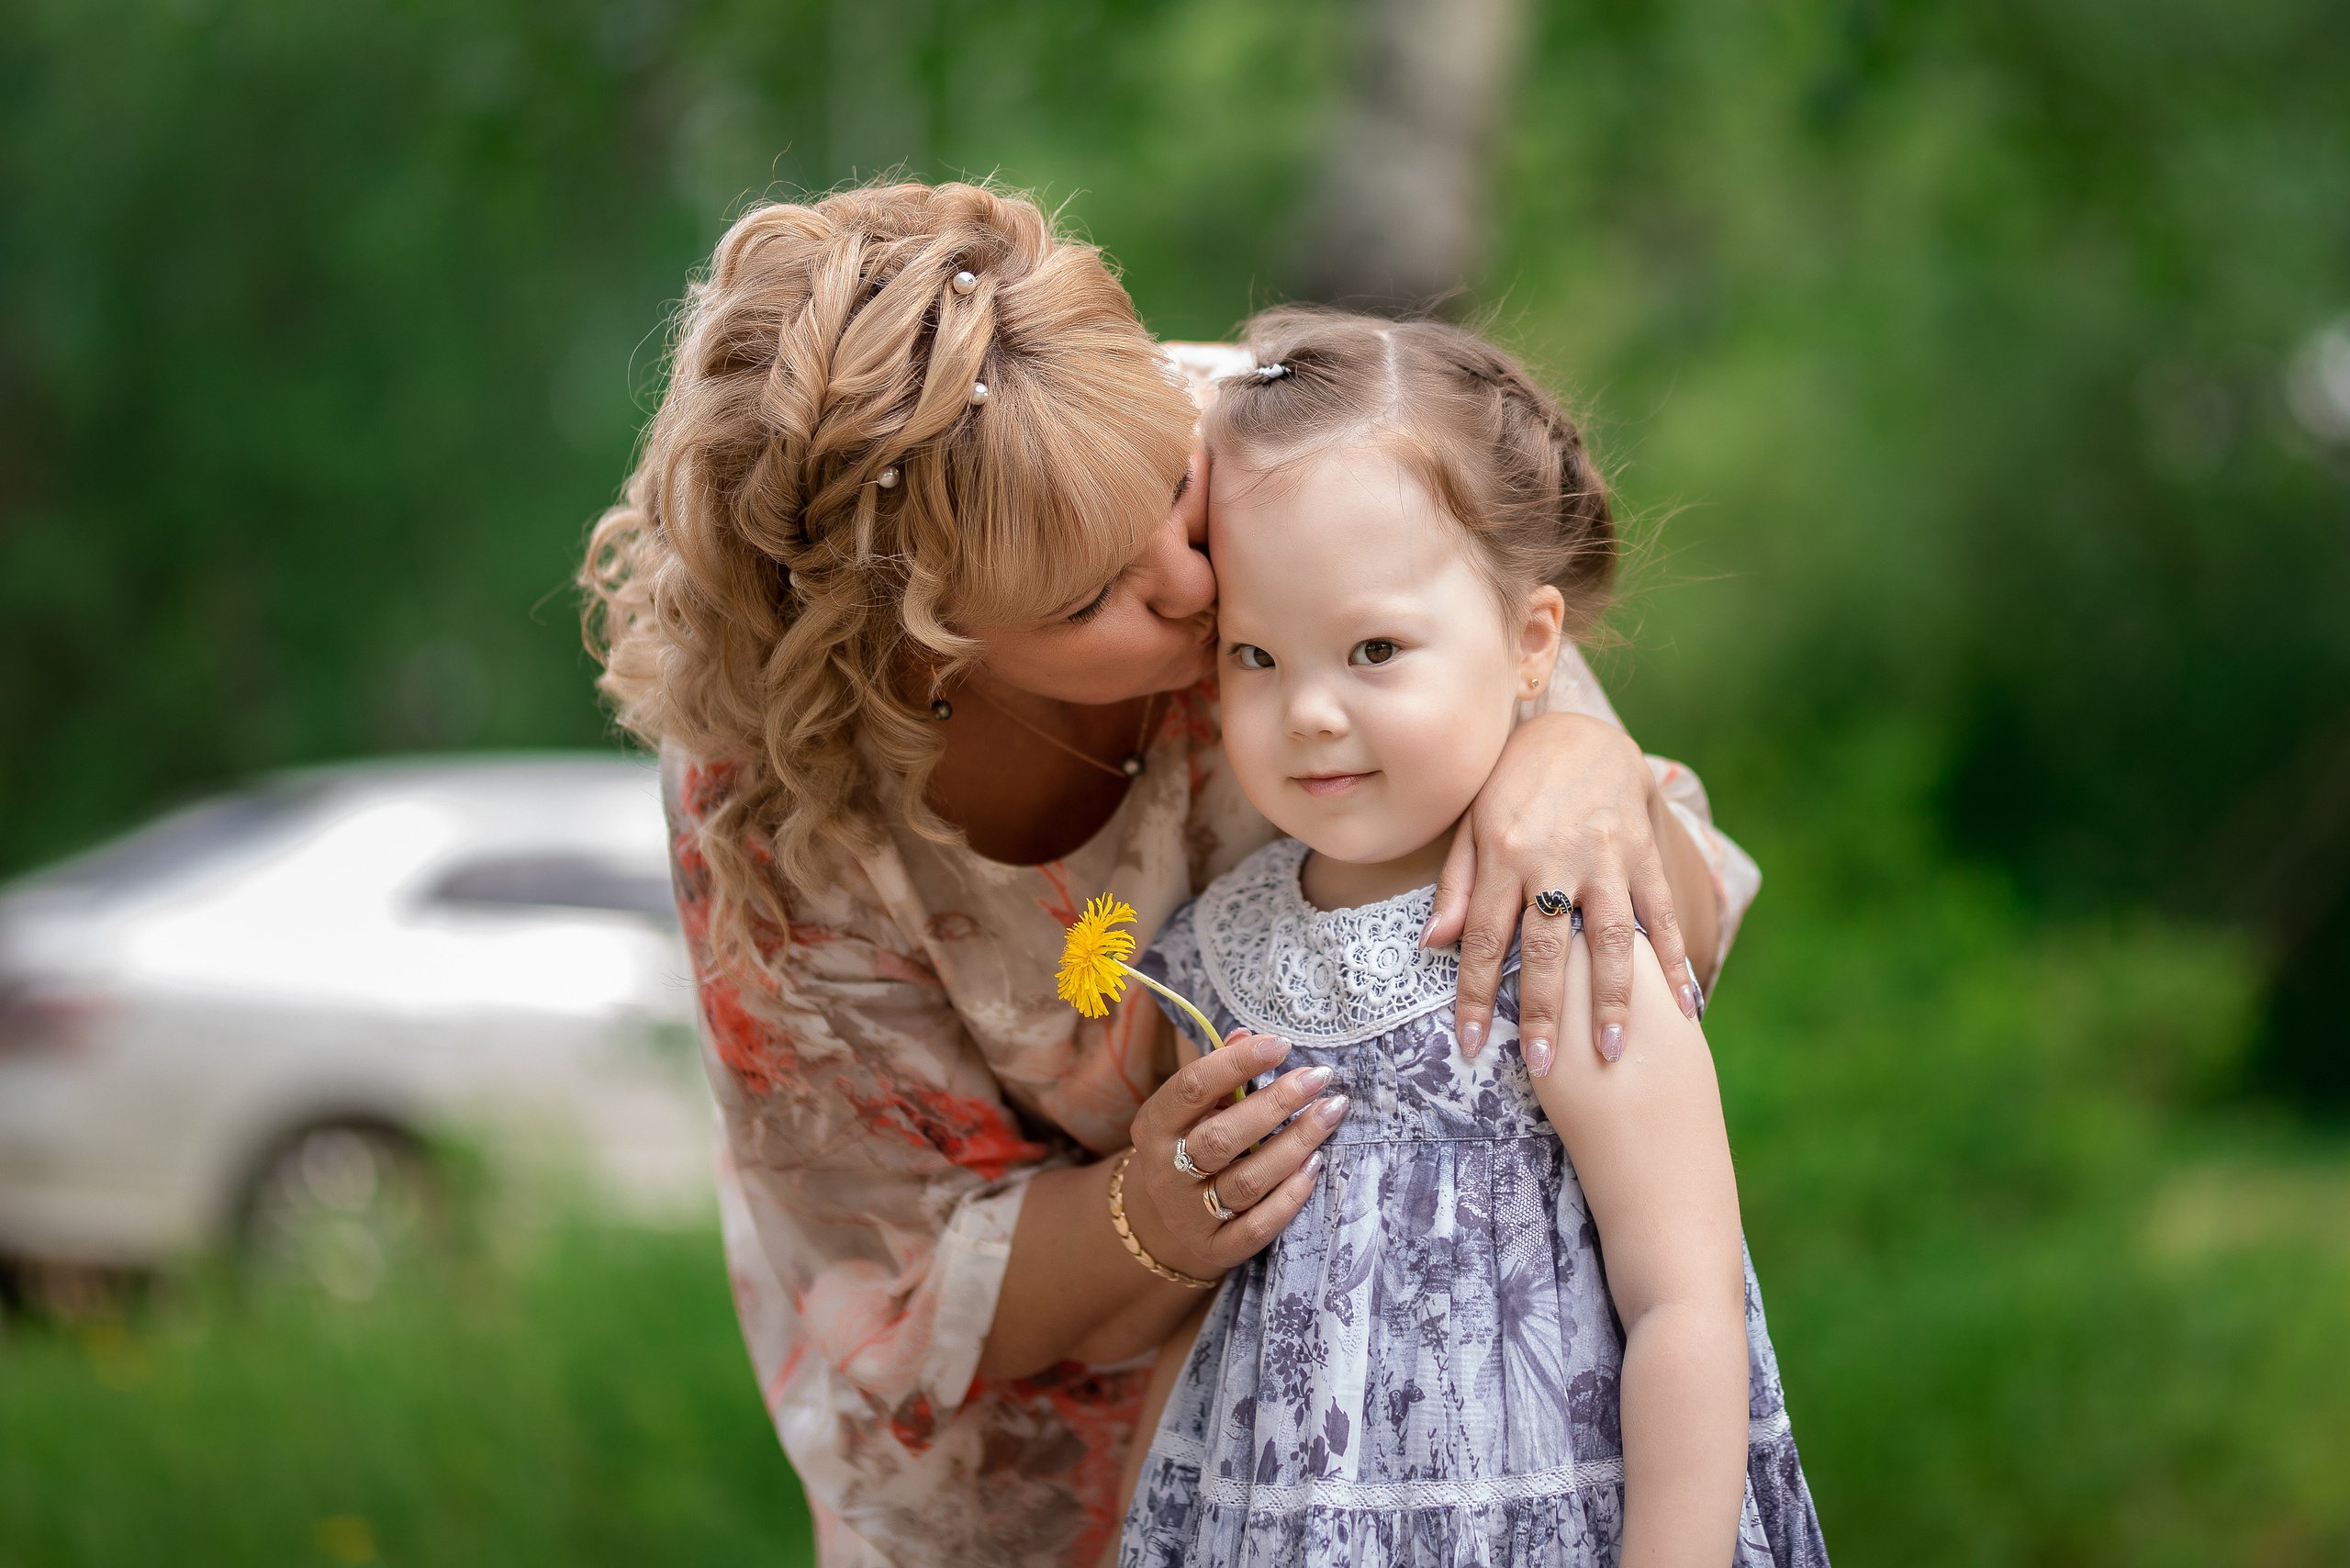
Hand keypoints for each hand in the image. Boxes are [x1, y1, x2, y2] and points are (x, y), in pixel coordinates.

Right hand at [1124, 1029, 1348, 1276]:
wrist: (1162, 1221)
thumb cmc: (1188, 1144)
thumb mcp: (1191, 1109)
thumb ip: (1218, 1073)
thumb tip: (1247, 1034)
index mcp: (1153, 1126)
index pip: (1192, 1089)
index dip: (1236, 1063)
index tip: (1282, 1045)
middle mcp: (1166, 1173)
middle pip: (1222, 1138)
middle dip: (1276, 1104)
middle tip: (1319, 1077)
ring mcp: (1189, 1215)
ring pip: (1247, 1182)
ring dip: (1295, 1145)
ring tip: (1331, 1112)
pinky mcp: (1216, 1249)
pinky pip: (1258, 1226)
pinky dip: (1290, 1197)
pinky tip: (1316, 1164)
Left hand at [1422, 711, 1704, 1066]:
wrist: (1579, 731)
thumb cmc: (1513, 782)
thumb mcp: (1471, 821)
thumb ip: (1456, 884)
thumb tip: (1432, 945)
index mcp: (1503, 854)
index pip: (1483, 939)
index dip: (1474, 996)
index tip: (1469, 1046)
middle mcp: (1553, 859)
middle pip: (1545, 949)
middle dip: (1543, 1012)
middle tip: (1542, 1065)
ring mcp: (1604, 858)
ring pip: (1609, 938)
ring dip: (1610, 999)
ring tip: (1610, 1051)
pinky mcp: (1643, 854)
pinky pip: (1659, 914)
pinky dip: (1673, 960)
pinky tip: (1684, 1005)